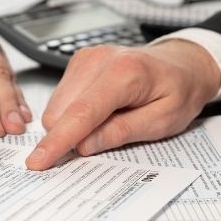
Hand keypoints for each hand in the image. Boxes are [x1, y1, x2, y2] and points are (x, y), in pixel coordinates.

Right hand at [26, 40, 220, 169]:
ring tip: (112, 118)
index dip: (58, 141)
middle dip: (72, 136)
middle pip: (61, 112)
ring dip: (75, 124)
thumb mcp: (162, 122)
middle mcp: (99, 60)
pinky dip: (75, 113)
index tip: (37, 161)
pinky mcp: (79, 62)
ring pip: (57, 107)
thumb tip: (84, 146)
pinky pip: (62, 98)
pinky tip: (103, 110)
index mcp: (124, 73)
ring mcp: (86, 58)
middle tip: (108, 136)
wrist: (183, 65)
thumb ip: (122, 132)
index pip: (81, 113)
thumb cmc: (178, 91)